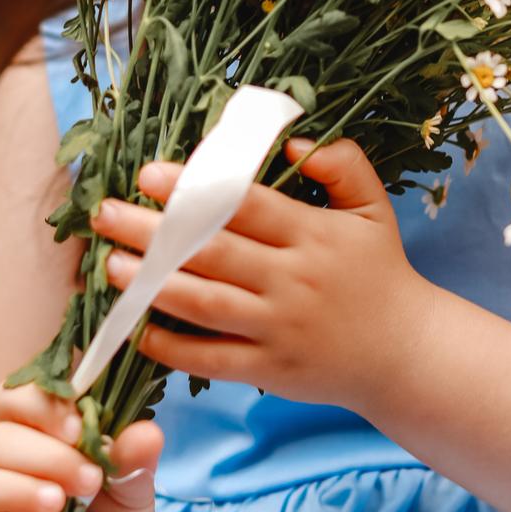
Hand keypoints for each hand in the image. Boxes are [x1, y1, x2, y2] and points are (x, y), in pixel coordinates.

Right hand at [0, 383, 163, 511]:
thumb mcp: (133, 499)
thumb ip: (134, 464)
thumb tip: (147, 433)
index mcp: (38, 439)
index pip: (16, 398)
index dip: (43, 406)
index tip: (81, 429)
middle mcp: (1, 471)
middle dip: (44, 455)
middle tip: (89, 481)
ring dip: (9, 488)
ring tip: (56, 507)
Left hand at [90, 136, 433, 414]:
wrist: (405, 352)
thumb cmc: (380, 272)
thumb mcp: (374, 208)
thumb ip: (343, 165)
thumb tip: (294, 141)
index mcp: (313, 235)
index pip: (245, 206)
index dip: (195, 190)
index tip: (149, 175)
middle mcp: (292, 281)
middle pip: (212, 252)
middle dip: (154, 233)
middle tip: (105, 214)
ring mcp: (279, 328)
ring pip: (206, 305)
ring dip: (153, 286)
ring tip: (111, 266)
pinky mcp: (271, 369)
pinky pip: (213, 359)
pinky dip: (173, 348)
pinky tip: (139, 330)